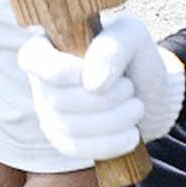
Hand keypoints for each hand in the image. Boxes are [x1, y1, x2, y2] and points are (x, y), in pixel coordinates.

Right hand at [15, 11, 184, 160]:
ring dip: (114, 119)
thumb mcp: (132, 37)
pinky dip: (111, 143)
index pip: (32, 59)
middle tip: (130, 88)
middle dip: (104, 98)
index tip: (93, 76)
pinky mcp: (63, 142)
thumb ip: (112, 48)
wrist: (153, 95)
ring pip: (70, 126)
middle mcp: (42, 82)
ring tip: (136, 107)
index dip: (58, 70)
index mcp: (50, 47)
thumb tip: (92, 84)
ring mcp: (49, 114)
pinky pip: (77, 149)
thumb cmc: (136, 58)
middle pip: (57, 98)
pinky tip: (132, 133)